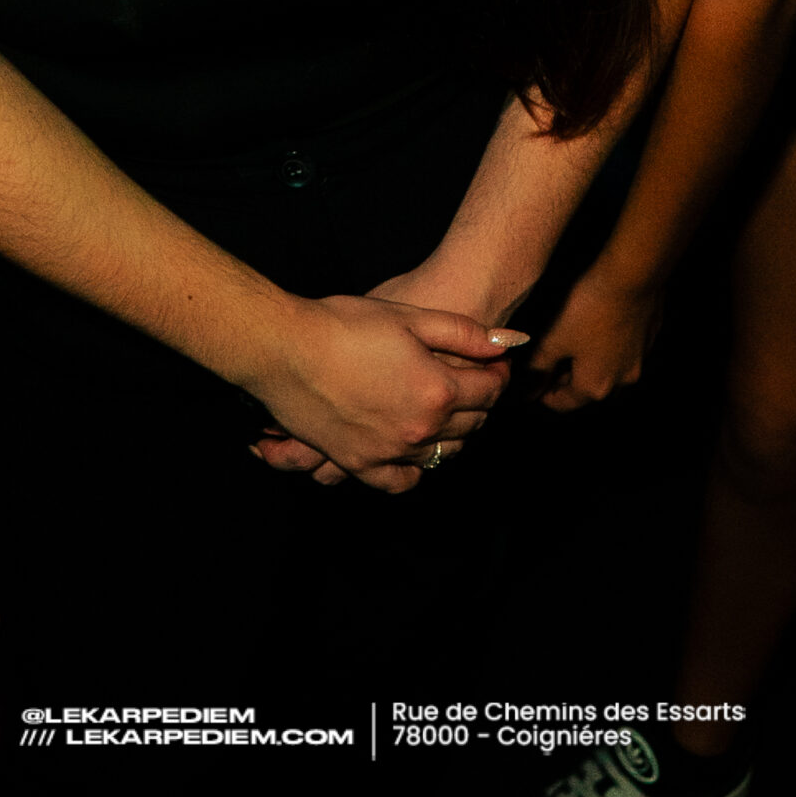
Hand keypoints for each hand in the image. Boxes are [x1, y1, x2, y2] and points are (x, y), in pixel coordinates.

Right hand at [247, 294, 522, 495]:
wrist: (285, 348)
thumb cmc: (345, 324)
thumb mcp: (410, 316)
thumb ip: (465, 333)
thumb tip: (510, 342)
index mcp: (438, 391)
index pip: (490, 391)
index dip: (497, 374)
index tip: (494, 364)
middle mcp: (421, 430)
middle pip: (471, 424)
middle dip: (479, 402)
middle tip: (473, 381)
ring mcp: (390, 452)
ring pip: (443, 454)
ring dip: (454, 433)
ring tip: (445, 409)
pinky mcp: (360, 463)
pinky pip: (401, 480)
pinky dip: (415, 469)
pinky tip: (414, 450)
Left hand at [532, 257, 661, 411]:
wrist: (631, 275)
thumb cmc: (588, 308)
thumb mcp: (554, 338)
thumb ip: (539, 368)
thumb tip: (527, 392)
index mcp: (596, 386)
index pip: (564, 404)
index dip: (543, 393)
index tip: (531, 379)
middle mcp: (622, 381)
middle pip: (588, 391)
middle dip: (567, 379)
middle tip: (549, 359)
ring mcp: (639, 360)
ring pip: (609, 372)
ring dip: (590, 365)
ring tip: (572, 342)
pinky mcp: (649, 339)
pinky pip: (625, 352)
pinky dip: (609, 348)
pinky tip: (598, 326)